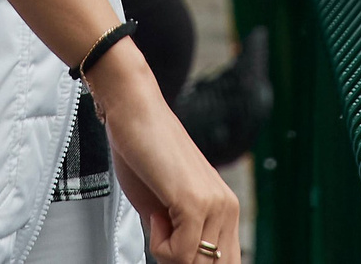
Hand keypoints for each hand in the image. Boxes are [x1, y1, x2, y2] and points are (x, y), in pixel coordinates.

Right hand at [89, 43, 241, 263]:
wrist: (133, 112)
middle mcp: (227, 206)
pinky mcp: (197, 202)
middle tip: (160, 238)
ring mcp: (215, 204)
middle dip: (179, 259)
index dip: (195, 261)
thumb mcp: (164, 208)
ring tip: (158, 220)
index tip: (171, 250)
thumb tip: (179, 261)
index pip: (226, 259)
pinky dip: (159, 244)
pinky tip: (156, 215)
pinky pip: (182, 253)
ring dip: (167, 252)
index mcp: (224, 207)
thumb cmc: (143, 152)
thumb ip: (178, 237)